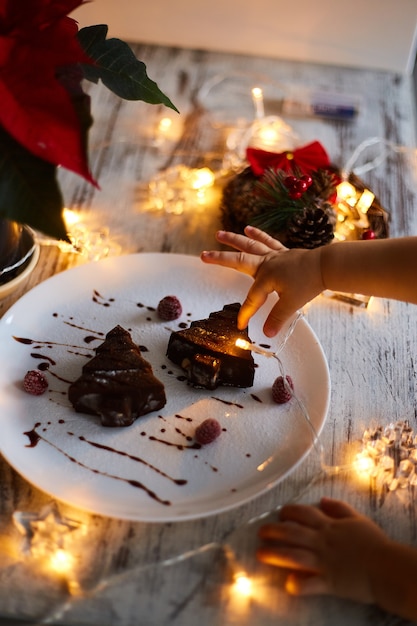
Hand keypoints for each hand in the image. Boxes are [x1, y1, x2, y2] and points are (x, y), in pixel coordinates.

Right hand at [201, 226, 322, 336]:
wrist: (326, 266)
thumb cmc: (309, 283)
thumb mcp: (292, 304)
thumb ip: (277, 318)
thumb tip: (267, 334)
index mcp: (266, 278)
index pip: (251, 299)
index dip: (245, 314)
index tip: (240, 326)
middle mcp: (266, 264)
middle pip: (238, 261)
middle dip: (220, 259)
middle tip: (203, 256)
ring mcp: (273, 255)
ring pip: (249, 246)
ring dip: (233, 240)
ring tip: (219, 234)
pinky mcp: (282, 252)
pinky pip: (266, 242)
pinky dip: (257, 235)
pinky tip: (248, 228)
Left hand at [257, 497, 390, 603]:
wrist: (388, 568)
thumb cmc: (375, 544)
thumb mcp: (358, 519)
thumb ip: (339, 508)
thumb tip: (322, 499)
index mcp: (329, 526)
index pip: (304, 513)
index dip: (289, 511)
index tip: (280, 513)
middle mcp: (322, 542)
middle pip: (292, 533)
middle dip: (273, 531)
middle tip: (260, 532)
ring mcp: (324, 562)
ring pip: (294, 556)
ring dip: (275, 554)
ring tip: (260, 554)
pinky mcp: (329, 582)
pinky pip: (309, 584)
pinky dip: (298, 584)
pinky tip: (287, 584)